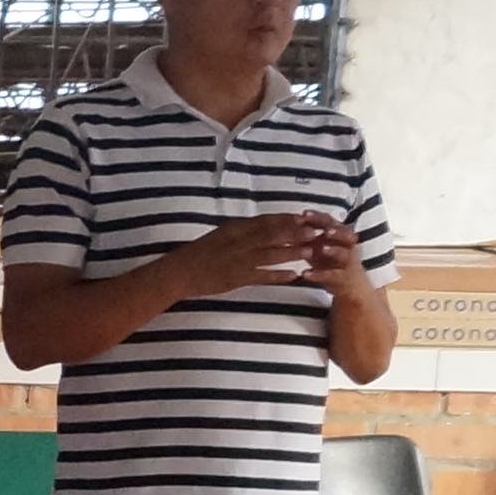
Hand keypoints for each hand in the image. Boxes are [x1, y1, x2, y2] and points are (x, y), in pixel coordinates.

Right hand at [164, 212, 355, 298]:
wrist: (177, 273)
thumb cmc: (196, 254)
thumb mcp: (218, 235)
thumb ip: (239, 232)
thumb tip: (259, 226)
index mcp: (234, 228)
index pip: (266, 220)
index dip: (288, 218)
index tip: (306, 217)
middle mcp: (239, 241)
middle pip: (274, 234)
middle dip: (297, 232)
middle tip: (318, 232)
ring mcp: (238, 260)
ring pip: (271, 253)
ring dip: (293, 252)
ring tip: (312, 251)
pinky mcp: (236, 278)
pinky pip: (262, 276)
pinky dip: (278, 276)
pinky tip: (294, 276)